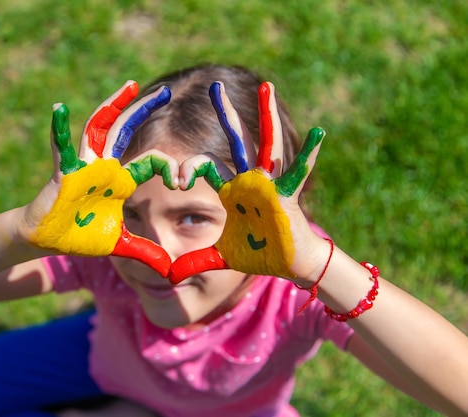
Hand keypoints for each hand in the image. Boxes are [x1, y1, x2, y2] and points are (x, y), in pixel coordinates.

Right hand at [21, 81, 176, 276]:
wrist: (48, 241)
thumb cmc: (80, 236)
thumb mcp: (119, 245)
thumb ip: (144, 253)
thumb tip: (168, 269)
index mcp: (121, 180)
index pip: (152, 162)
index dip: (169, 169)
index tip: (181, 182)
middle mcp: (105, 167)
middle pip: (127, 132)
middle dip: (145, 110)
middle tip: (166, 91)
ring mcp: (84, 166)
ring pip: (101, 130)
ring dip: (113, 107)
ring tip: (131, 87)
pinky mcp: (64, 174)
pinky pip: (61, 149)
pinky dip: (58, 130)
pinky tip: (60, 109)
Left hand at [169, 81, 325, 283]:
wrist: (289, 263)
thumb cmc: (259, 254)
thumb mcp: (221, 257)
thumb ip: (196, 262)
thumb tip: (169, 277)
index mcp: (230, 189)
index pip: (204, 167)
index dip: (187, 169)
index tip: (177, 182)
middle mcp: (249, 179)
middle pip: (234, 141)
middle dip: (225, 114)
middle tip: (214, 87)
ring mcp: (269, 183)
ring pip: (266, 144)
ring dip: (266, 116)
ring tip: (266, 86)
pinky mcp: (287, 194)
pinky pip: (298, 171)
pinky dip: (309, 154)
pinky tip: (319, 133)